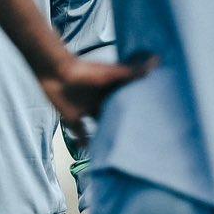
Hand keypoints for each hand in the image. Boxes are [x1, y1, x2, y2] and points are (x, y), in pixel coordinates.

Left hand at [41, 53, 155, 144]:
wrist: (56, 71)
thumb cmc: (86, 72)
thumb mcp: (113, 74)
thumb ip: (133, 72)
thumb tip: (157, 61)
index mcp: (111, 91)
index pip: (127, 102)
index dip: (137, 110)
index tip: (149, 121)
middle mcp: (100, 101)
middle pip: (114, 115)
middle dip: (122, 125)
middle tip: (136, 140)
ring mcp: (86, 109)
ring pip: (99, 125)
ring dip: (106, 134)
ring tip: (118, 149)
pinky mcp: (72, 118)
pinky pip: (79, 133)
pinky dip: (83, 142)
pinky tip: (91, 152)